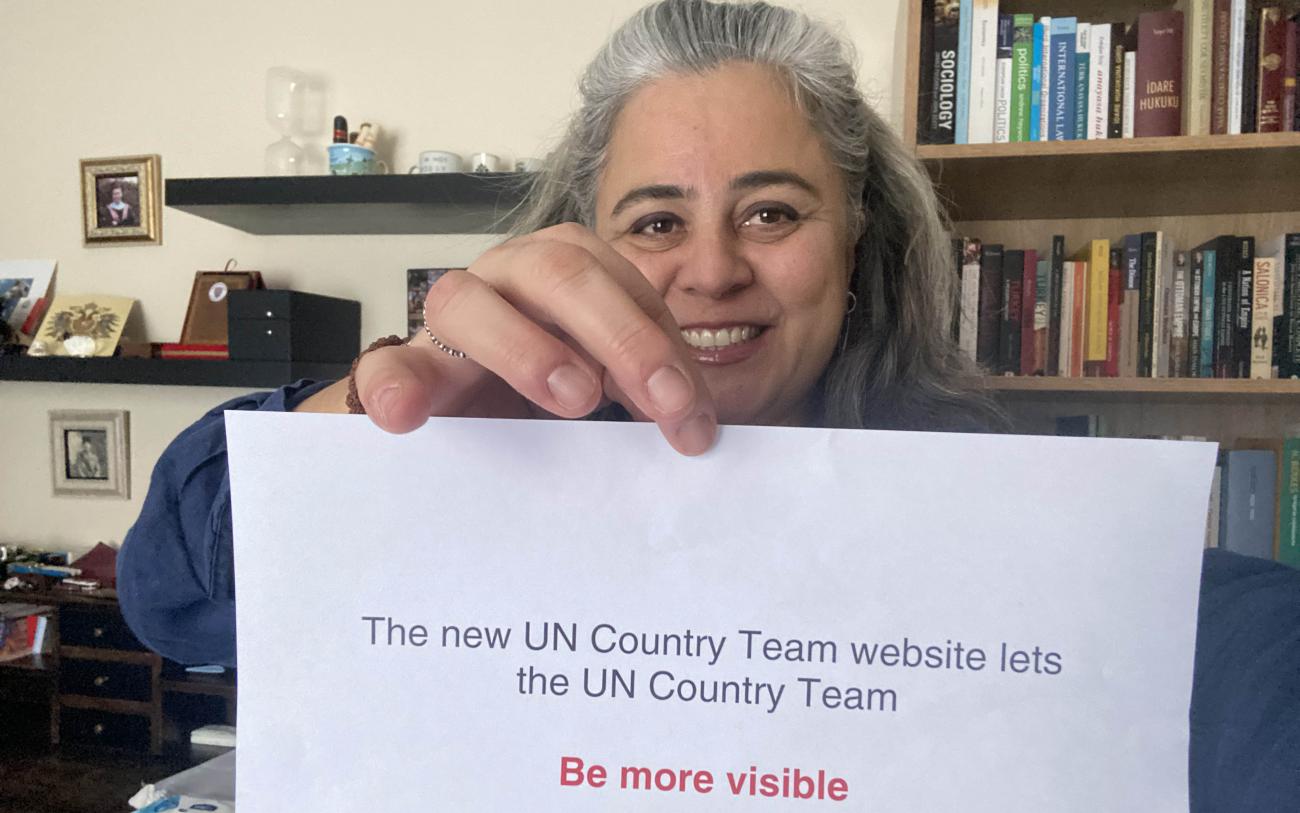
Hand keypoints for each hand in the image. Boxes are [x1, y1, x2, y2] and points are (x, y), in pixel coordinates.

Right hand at [352, 224, 717, 454]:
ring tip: (576, 399)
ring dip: (529, 349)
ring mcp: (452, 315)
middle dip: (623, 338)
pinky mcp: (405, 364)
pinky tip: (407, 415)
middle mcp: (509, 278)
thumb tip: (700, 429)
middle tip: (661, 403)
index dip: (665, 346)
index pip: (626, 286)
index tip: (692, 414)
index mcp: (569, 273)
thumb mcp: (614, 387)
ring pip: (469, 299)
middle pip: (562, 275)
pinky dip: (396, 384)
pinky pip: (387, 364)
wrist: (474, 423)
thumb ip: (648, 394)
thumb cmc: (555, 398)